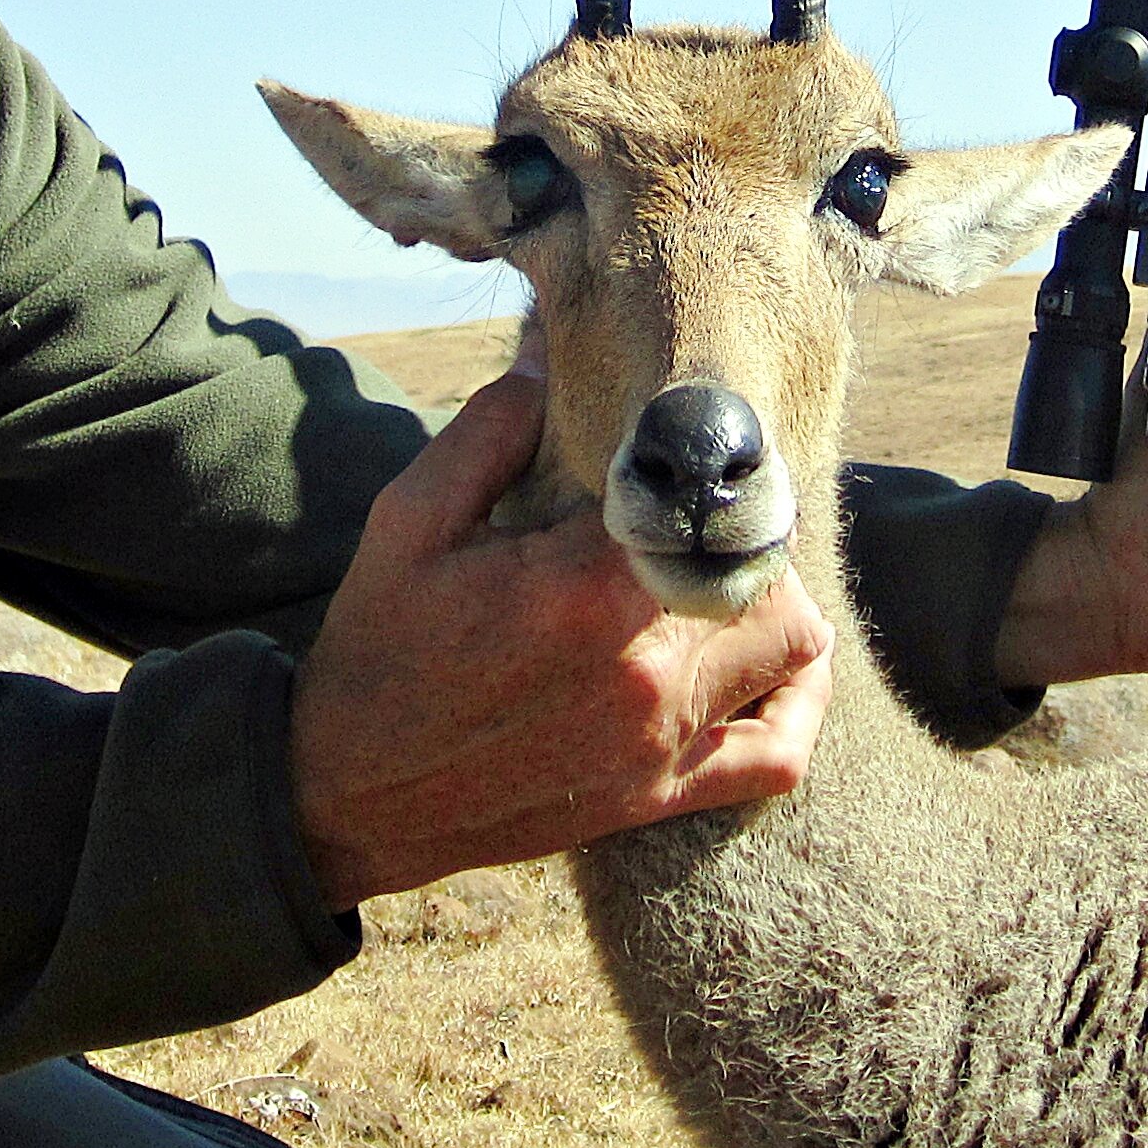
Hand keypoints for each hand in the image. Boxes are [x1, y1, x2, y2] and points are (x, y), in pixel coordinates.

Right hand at [288, 374, 835, 908]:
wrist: (349, 794)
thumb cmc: (380, 648)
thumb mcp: (410, 521)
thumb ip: (490, 430)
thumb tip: (549, 354)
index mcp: (583, 583)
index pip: (698, 494)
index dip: (697, 463)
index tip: (675, 450)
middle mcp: (643, 662)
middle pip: (761, 560)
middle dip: (737, 525)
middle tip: (699, 513)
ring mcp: (662, 735)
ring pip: (794, 643)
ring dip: (778, 600)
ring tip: (730, 578)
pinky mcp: (663, 791)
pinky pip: (779, 756)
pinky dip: (798, 708)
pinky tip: (774, 669)